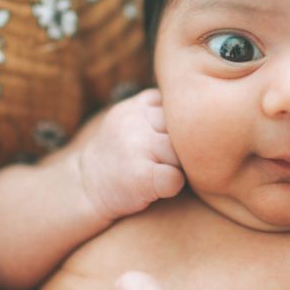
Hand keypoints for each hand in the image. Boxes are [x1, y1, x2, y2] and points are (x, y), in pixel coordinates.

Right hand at [78, 88, 184, 220]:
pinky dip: (174, 186)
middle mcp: (135, 121)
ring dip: (179, 166)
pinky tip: (160, 187)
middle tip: (169, 160)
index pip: (179, 106)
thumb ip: (160, 109)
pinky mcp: (141, 176)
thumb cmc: (121, 154)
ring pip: (181, 152)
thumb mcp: (132, 118)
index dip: (183, 125)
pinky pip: (176, 177)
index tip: (170, 139)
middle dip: (183, 146)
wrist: (85, 185)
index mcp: (137, 105)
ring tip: (162, 172)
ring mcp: (137, 147)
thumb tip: (204, 103)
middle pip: (183, 128)